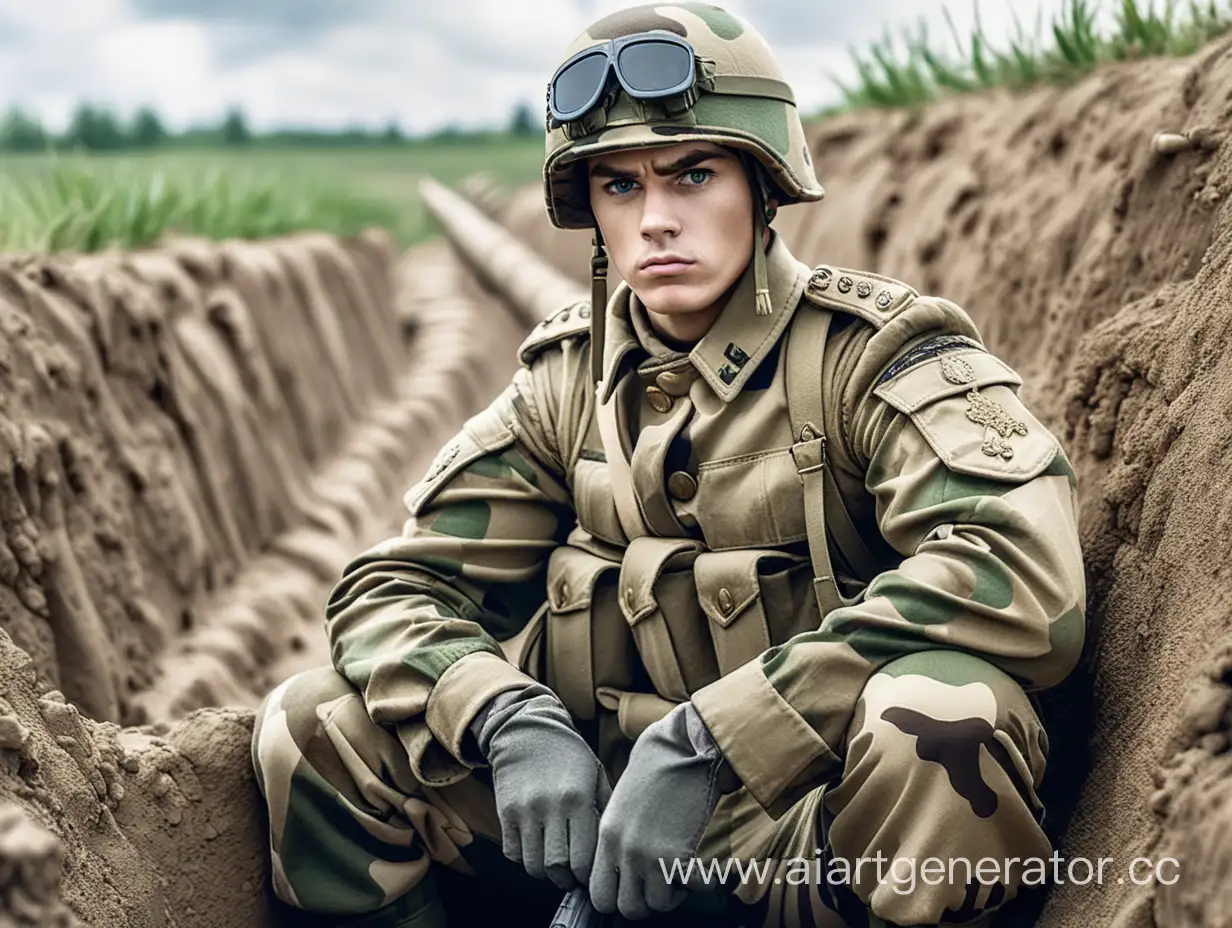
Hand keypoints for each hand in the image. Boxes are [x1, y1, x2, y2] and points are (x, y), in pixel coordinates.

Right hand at [471, 685, 611, 889]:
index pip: (583, 857)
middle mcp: (550, 806)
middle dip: (567, 880)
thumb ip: (606, 807)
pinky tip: (536, 849)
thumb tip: (614, 843)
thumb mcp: (595, 774)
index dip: (587, 875)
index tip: (590, 874)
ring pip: (533, 865)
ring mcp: (525, 810)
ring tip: (555, 866)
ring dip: (545, 873)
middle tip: (573, 878)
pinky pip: (512, 853)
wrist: (527, 731)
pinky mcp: (505, 812)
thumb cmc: (568, 754)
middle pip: (557, 867)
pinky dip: (525, 859)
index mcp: (578, 798)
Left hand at [589, 702, 738, 919]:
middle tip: (661, 883)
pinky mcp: (678, 854)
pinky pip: (690, 890)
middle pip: (626, 907)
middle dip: (646, 901)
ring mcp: (649, 855)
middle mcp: (622, 850)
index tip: (637, 885)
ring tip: (680, 873)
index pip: (599, 892)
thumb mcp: (623, 798)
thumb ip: (618, 832)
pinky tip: (701, 869)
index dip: (619, 895)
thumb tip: (623, 864)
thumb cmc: (657, 764)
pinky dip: (700, 884)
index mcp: (606, 834)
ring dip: (672, 894)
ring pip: (656, 905)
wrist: (684, 745)